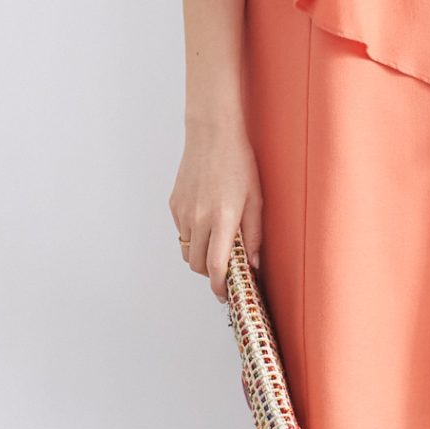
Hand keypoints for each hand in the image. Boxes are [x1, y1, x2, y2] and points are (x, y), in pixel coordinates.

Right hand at [171, 125, 263, 301]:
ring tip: (216, 243)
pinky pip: (181, 232)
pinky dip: (192, 236)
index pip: (216, 266)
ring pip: (186, 250)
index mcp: (222, 219)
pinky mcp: (174, 205)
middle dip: (210, 273)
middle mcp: (198, 218)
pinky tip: (206, 221)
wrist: (211, 135)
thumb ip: (254, 234)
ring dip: (199, 256)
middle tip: (226, 268)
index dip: (220, 286)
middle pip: (196, 265)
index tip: (225, 294)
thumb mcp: (256, 199)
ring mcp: (183, 212)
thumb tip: (253, 263)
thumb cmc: (238, 162)